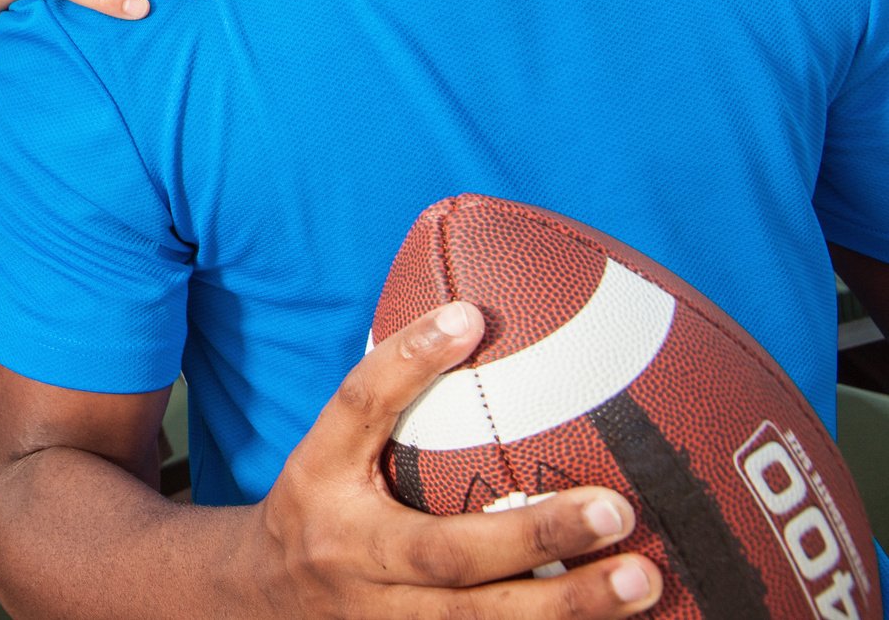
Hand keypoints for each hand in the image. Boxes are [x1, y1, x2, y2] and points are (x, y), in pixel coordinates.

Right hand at [247, 303, 661, 615]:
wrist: (262, 599)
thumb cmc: (318, 503)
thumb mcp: (330, 446)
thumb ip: (388, 393)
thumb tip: (472, 315)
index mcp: (324, 482)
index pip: (357, 409)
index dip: (405, 364)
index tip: (470, 319)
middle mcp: (355, 558)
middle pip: (445, 554)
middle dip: (534, 534)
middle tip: (616, 509)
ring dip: (568, 606)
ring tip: (644, 578)